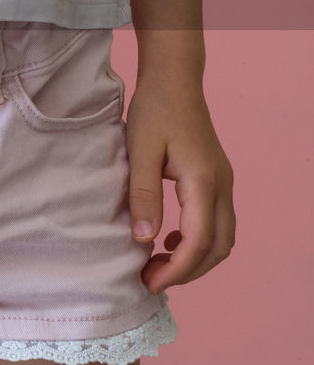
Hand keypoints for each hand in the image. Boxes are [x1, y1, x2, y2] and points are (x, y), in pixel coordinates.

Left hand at [125, 78, 235, 294]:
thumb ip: (143, 194)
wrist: (174, 82)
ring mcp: (224, 183)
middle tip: (150, 279)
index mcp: (204, 181)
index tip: (149, 282)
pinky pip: (217, 223)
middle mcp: (222, 186)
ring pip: (223, 238)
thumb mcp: (140, 151)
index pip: (199, 241)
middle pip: (219, 247)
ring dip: (195, 258)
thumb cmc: (154, 111)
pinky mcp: (217, 180)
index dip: (177, 269)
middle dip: (188, 271)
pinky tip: (168, 240)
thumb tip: (144, 239)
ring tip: (157, 264)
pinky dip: (198, 241)